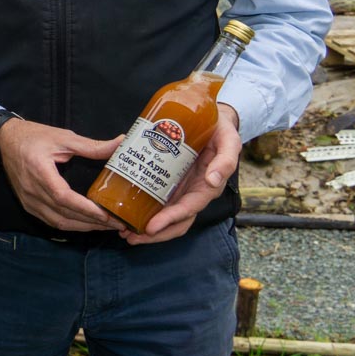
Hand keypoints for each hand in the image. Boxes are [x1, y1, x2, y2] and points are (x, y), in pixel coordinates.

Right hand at [0, 118, 122, 232]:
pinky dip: (70, 224)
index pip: (63, 197)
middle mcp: (32, 191)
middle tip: (117, 224)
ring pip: (58, 222)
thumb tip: (120, 144)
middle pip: (63, 215)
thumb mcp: (63, 137)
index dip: (85, 209)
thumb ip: (92, 146)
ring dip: (82, 227)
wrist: (4, 140)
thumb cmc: (33, 136)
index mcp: (40, 172)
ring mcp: (28, 200)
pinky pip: (51, 221)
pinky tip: (85, 223)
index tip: (107, 215)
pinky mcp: (28, 204)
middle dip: (92, 222)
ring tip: (105, 226)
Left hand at [122, 104, 240, 244]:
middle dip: (155, 233)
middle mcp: (193, 192)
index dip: (171, 220)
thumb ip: (225, 160)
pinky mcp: (169, 180)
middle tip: (130, 236)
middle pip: (176, 221)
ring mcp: (180, 188)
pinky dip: (143, 211)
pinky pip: (157, 200)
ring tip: (125, 232)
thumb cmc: (222, 131)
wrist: (213, 119)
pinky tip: (126, 214)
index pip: (189, 209)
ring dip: (147, 229)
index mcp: (207, 187)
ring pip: (165, 215)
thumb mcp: (229, 141)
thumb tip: (212, 181)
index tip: (151, 227)